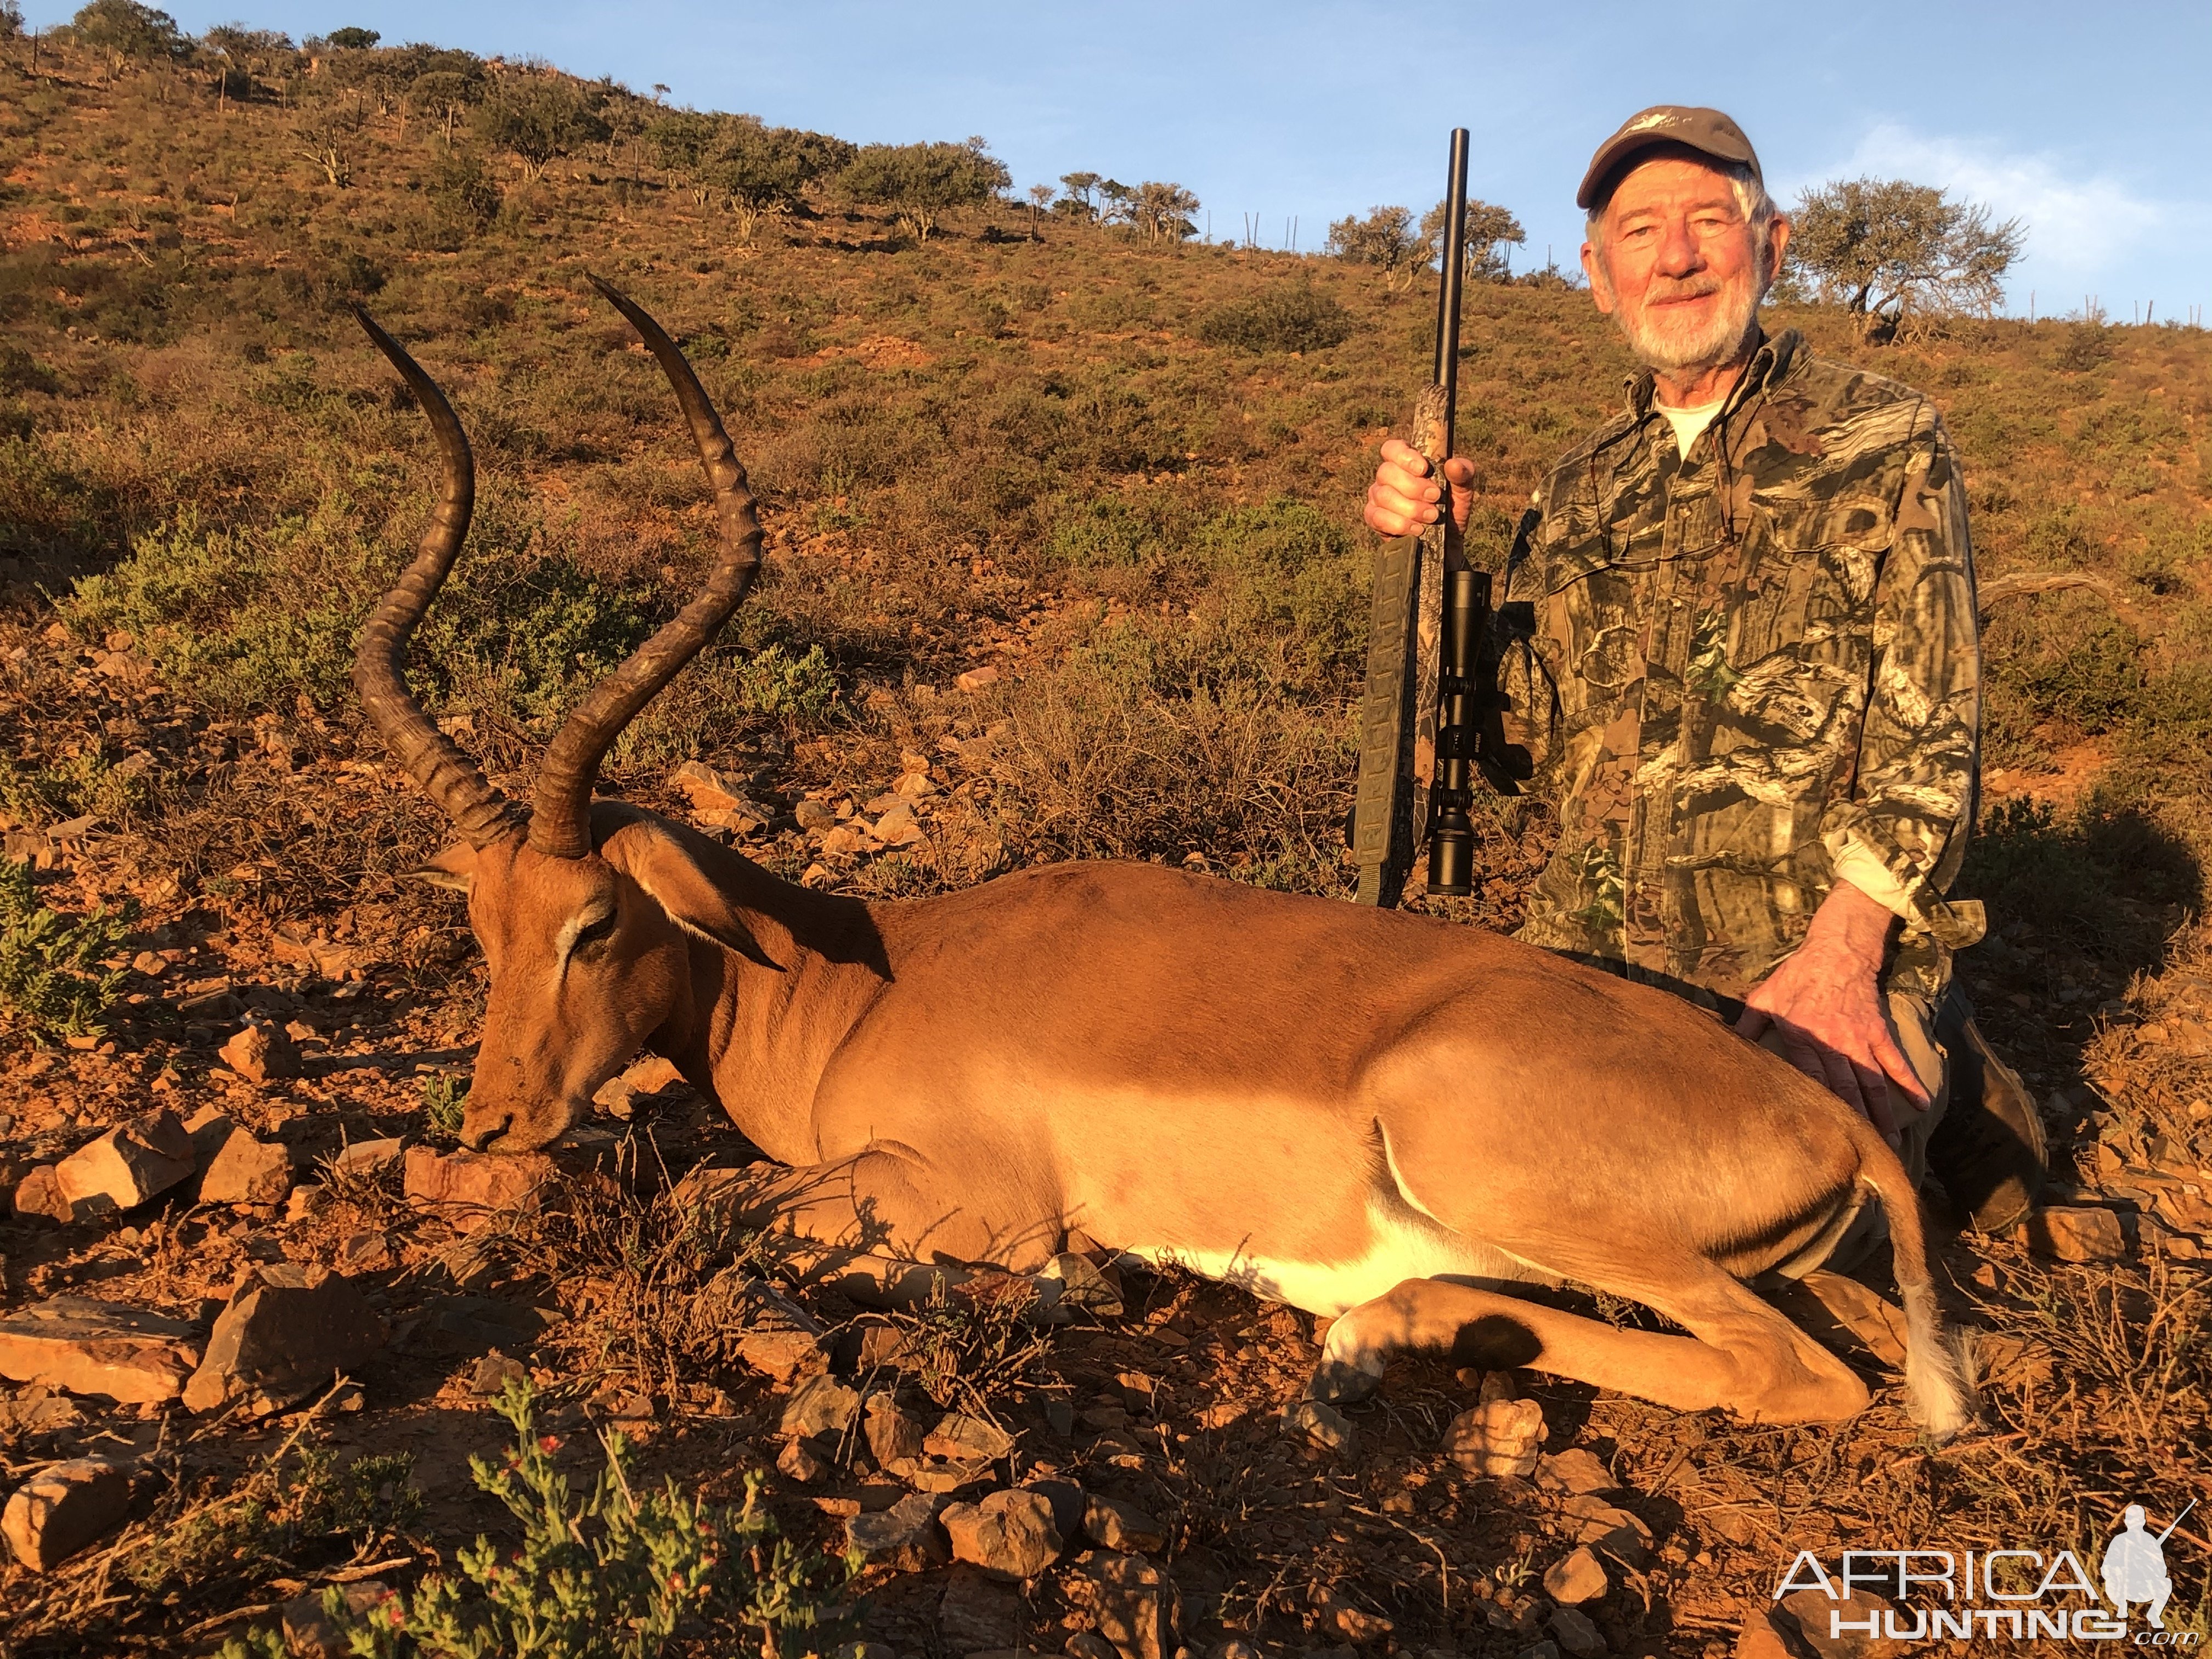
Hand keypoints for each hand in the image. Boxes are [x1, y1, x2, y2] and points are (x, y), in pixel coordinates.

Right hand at [1364, 437, 1475, 537]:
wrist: (1447, 541)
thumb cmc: (1451, 509)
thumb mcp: (1463, 490)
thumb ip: (1463, 474)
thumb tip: (1453, 464)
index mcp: (1406, 462)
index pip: (1392, 448)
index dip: (1404, 456)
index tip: (1423, 469)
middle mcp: (1387, 477)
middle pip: (1386, 472)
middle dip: (1413, 487)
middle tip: (1435, 497)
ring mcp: (1378, 497)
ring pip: (1383, 495)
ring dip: (1410, 508)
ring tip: (1431, 516)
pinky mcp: (1374, 518)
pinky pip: (1376, 517)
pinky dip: (1398, 524)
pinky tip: (1416, 529)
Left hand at [1734, 882, 1925, 1143]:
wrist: (1836, 950)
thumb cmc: (1796, 975)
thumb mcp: (1764, 998)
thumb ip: (1748, 1026)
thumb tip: (1725, 1045)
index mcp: (1804, 1038)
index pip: (1810, 1080)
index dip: (1816, 1108)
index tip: (1819, 1136)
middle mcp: (1834, 1043)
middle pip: (1844, 1090)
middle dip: (1853, 1123)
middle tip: (1862, 1154)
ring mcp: (1859, 1039)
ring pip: (1871, 1083)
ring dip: (1881, 1113)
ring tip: (1890, 1142)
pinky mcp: (1878, 1032)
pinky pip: (1895, 1061)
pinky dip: (1909, 1083)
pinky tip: (1922, 1105)